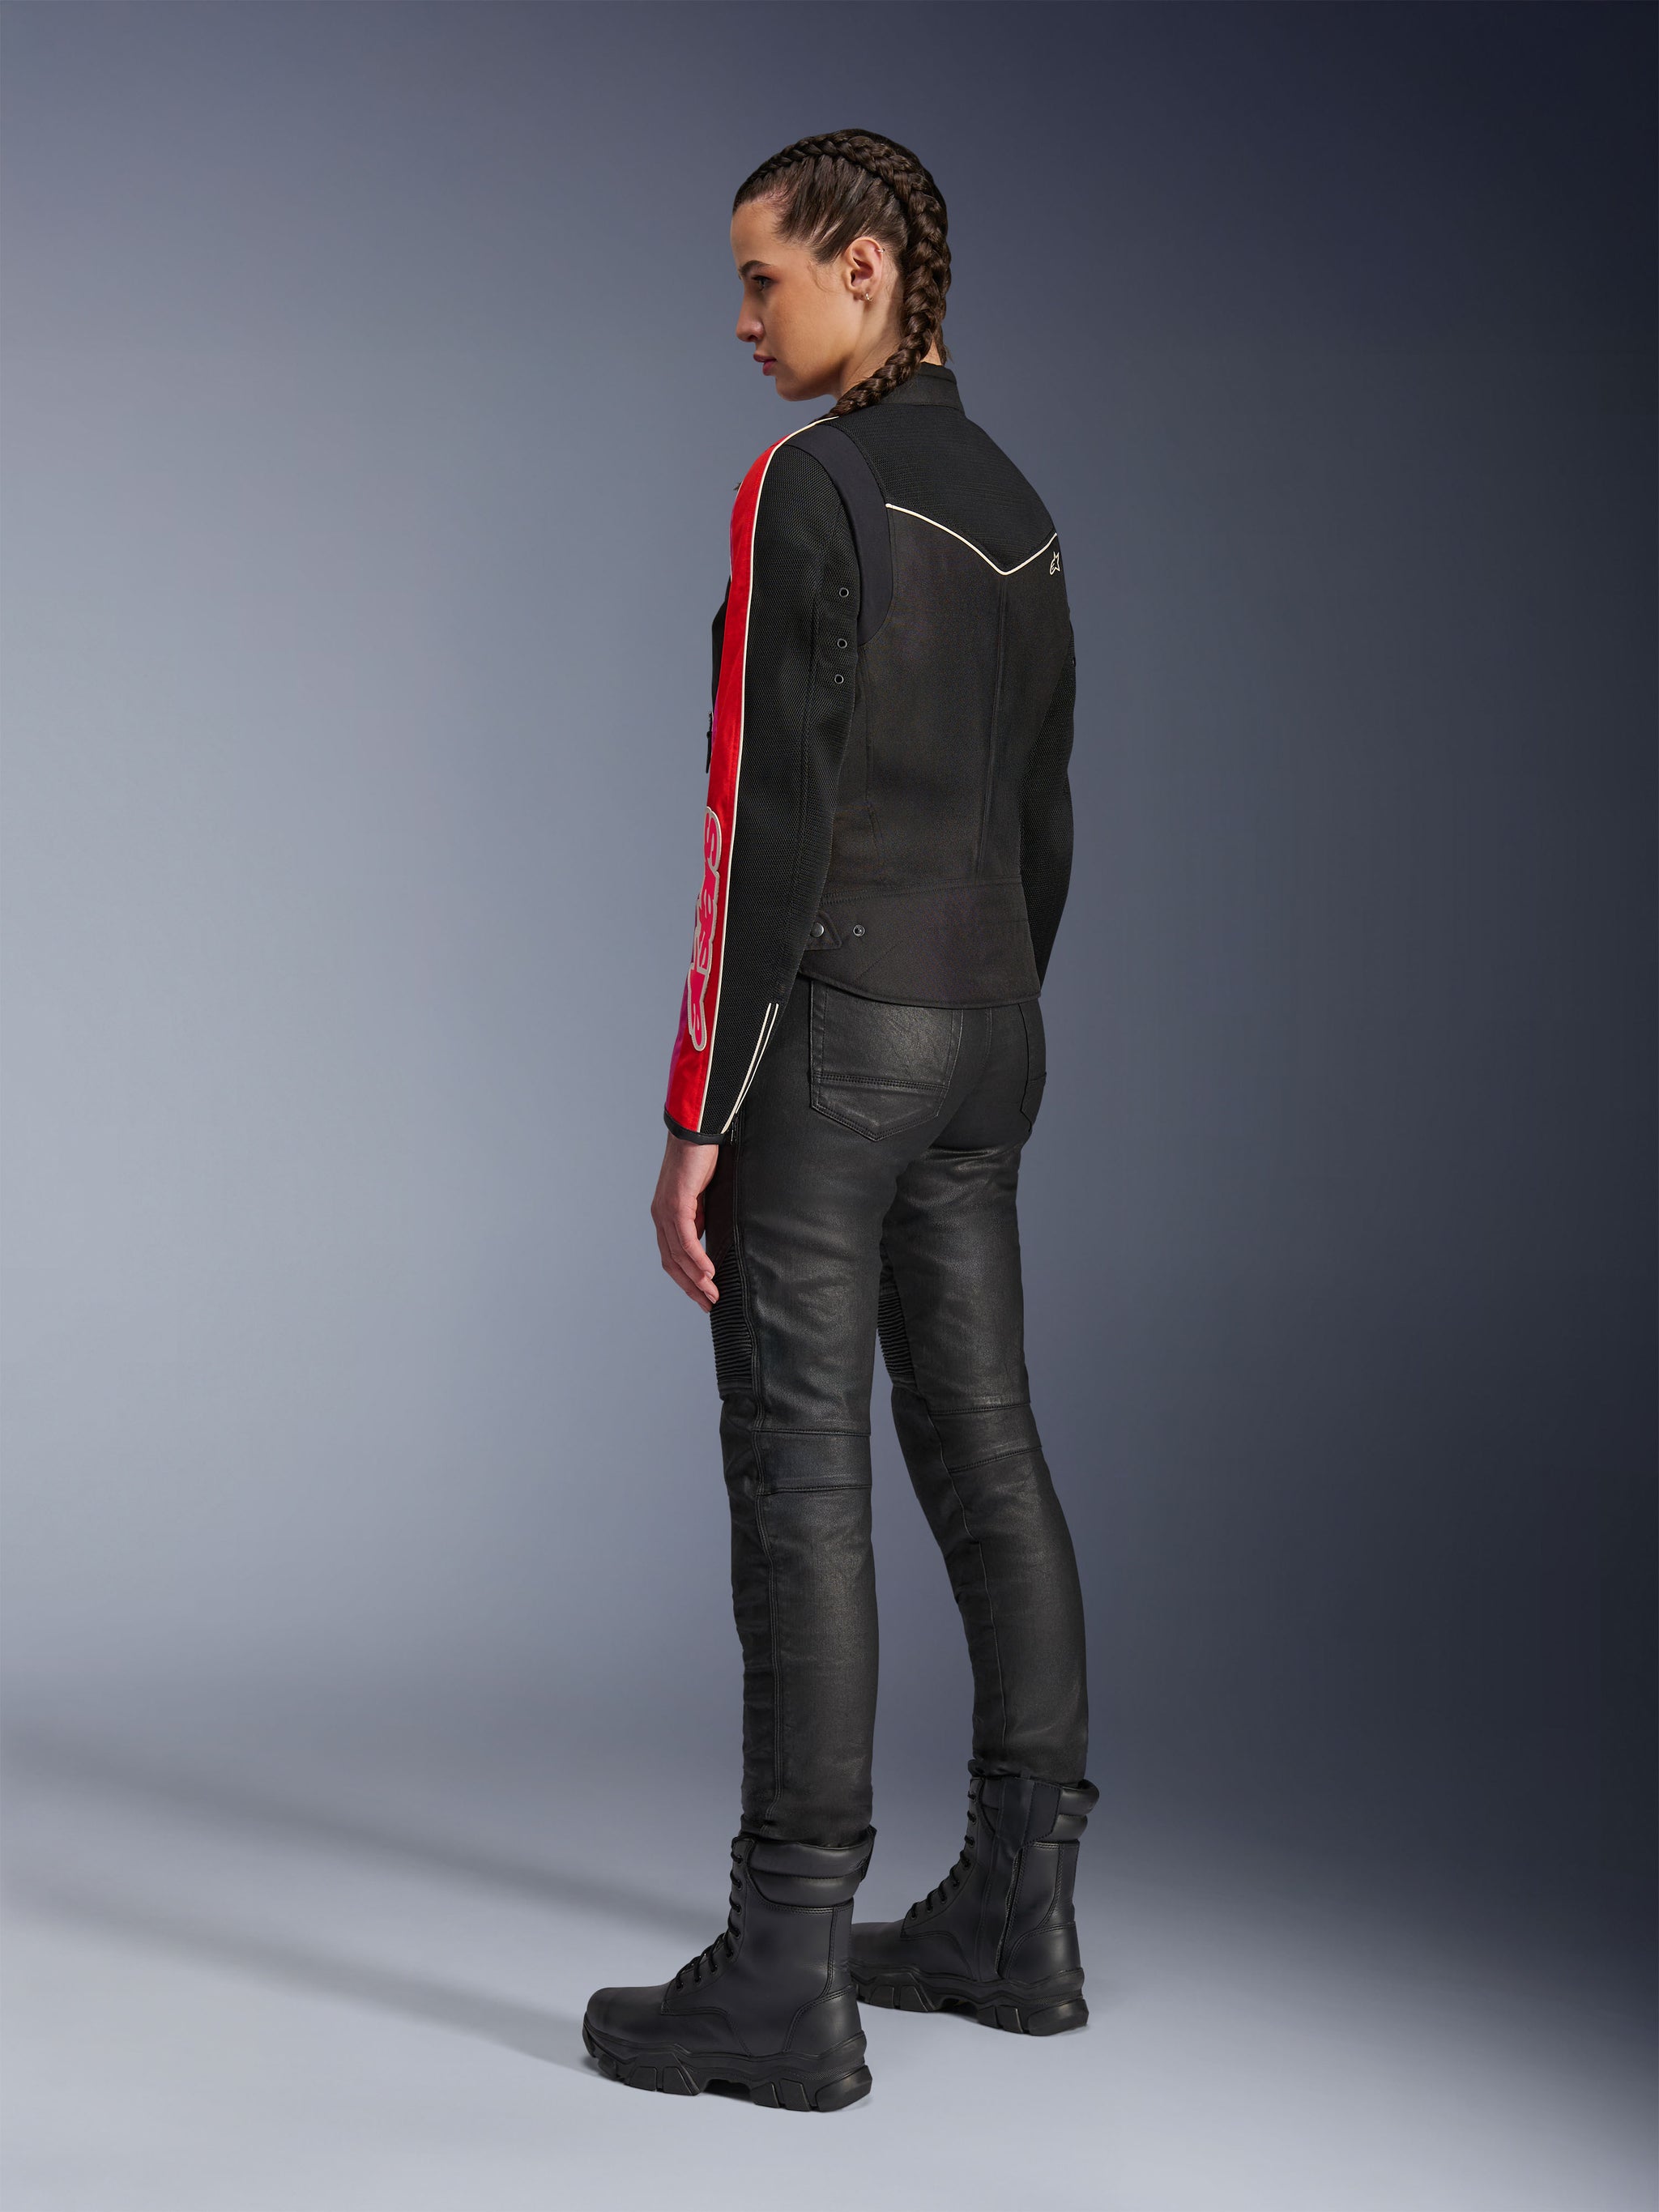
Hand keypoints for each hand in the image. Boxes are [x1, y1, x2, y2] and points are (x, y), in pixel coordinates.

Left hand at [652, 1133, 721, 1309]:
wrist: (695, 1133)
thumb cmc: (700, 1161)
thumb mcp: (702, 1199)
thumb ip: (699, 1221)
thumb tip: (703, 1245)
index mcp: (665, 1217)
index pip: (671, 1257)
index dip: (686, 1279)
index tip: (702, 1295)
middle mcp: (660, 1217)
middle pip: (671, 1262)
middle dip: (690, 1286)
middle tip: (707, 1303)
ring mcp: (666, 1212)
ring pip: (678, 1255)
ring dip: (696, 1278)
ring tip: (712, 1293)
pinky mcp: (676, 1204)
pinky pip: (685, 1240)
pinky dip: (696, 1259)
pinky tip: (707, 1272)